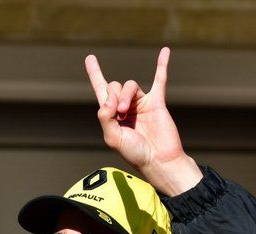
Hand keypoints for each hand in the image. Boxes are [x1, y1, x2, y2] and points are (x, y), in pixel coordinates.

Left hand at [85, 47, 201, 195]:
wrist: (158, 160)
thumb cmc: (135, 153)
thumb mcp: (112, 138)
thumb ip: (105, 117)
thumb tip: (109, 98)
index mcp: (111, 115)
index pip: (101, 91)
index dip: (95, 74)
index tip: (90, 58)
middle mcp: (125, 107)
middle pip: (114, 86)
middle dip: (113, 96)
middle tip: (117, 113)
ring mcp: (141, 104)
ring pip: (130, 85)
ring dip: (125, 95)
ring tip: (125, 111)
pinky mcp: (157, 102)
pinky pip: (160, 80)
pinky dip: (162, 65)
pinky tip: (165, 51)